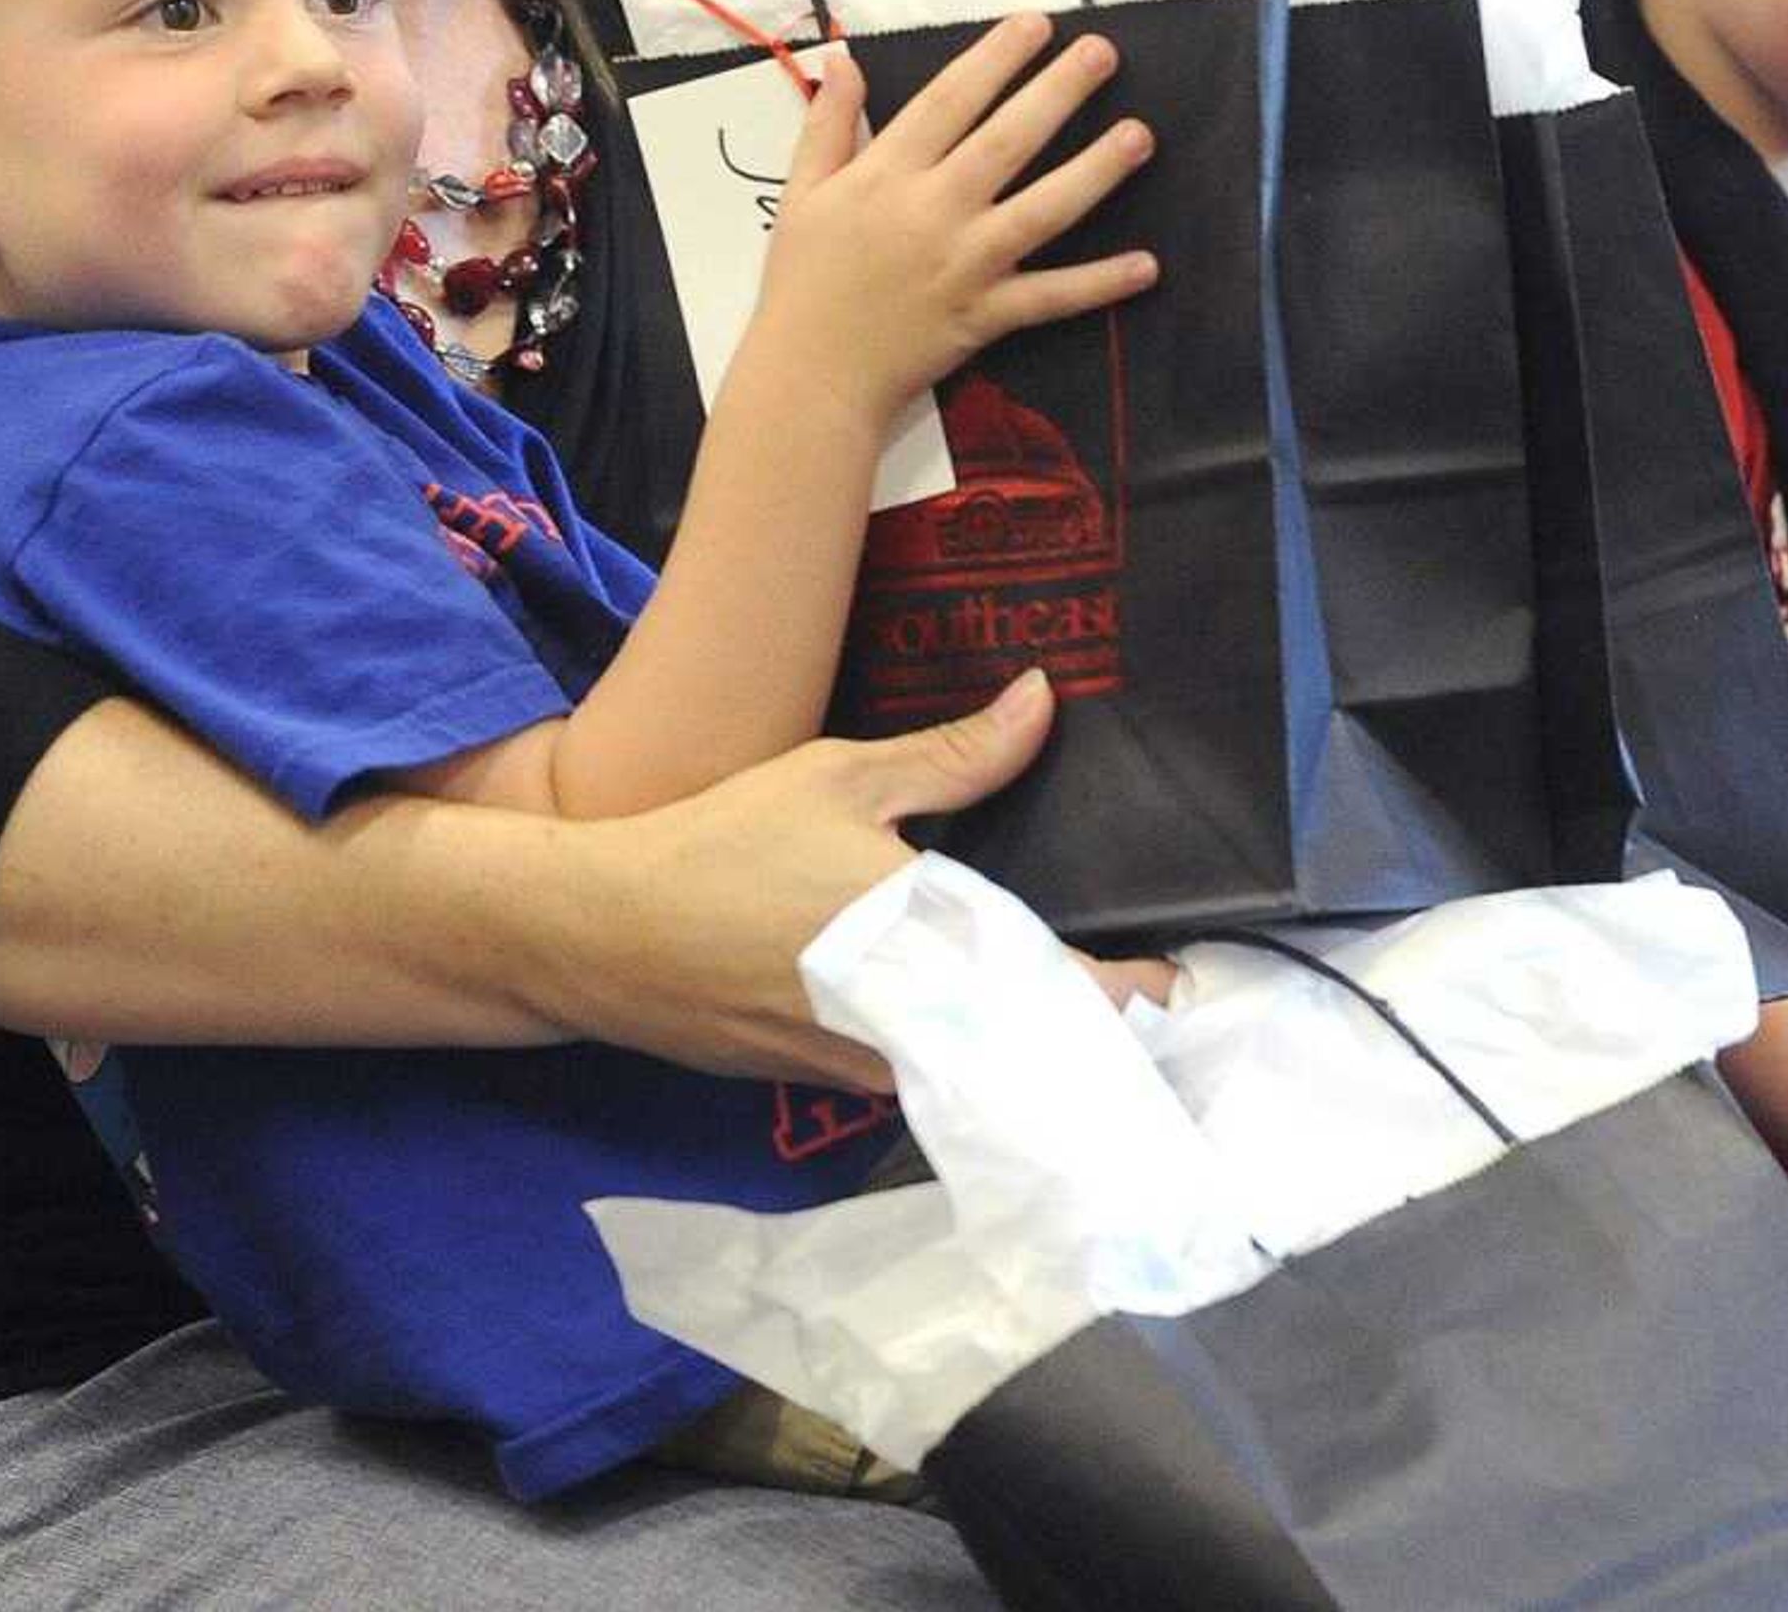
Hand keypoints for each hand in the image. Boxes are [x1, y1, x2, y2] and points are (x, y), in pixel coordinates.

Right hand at [541, 670, 1168, 1088]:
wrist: (606, 938)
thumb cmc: (725, 846)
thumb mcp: (839, 778)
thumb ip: (954, 754)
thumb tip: (1041, 701)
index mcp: (926, 943)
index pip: (1057, 990)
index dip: (1129, 996)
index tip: (1181, 981)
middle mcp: (908, 1026)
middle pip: (1031, 1053)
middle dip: (1092, 1032)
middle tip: (1147, 1001)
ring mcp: (866, 1071)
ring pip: (977, 1075)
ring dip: (1028, 1052)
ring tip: (1077, 1014)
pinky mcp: (825, 1086)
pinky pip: (919, 1081)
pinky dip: (960, 1061)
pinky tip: (971, 1024)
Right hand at [750, 15, 1157, 426]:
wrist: (809, 375)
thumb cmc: (803, 281)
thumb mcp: (802, 191)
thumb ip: (828, 123)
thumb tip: (842, 59)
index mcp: (886, 174)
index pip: (949, 100)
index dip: (995, 58)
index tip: (1035, 24)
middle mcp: (933, 210)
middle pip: (1006, 140)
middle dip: (1058, 92)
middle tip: (1103, 52)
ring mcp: (965, 264)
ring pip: (1042, 209)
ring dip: (1095, 171)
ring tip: (1139, 135)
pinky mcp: (986, 315)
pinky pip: (1051, 297)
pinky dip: (1098, 284)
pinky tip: (1147, 265)